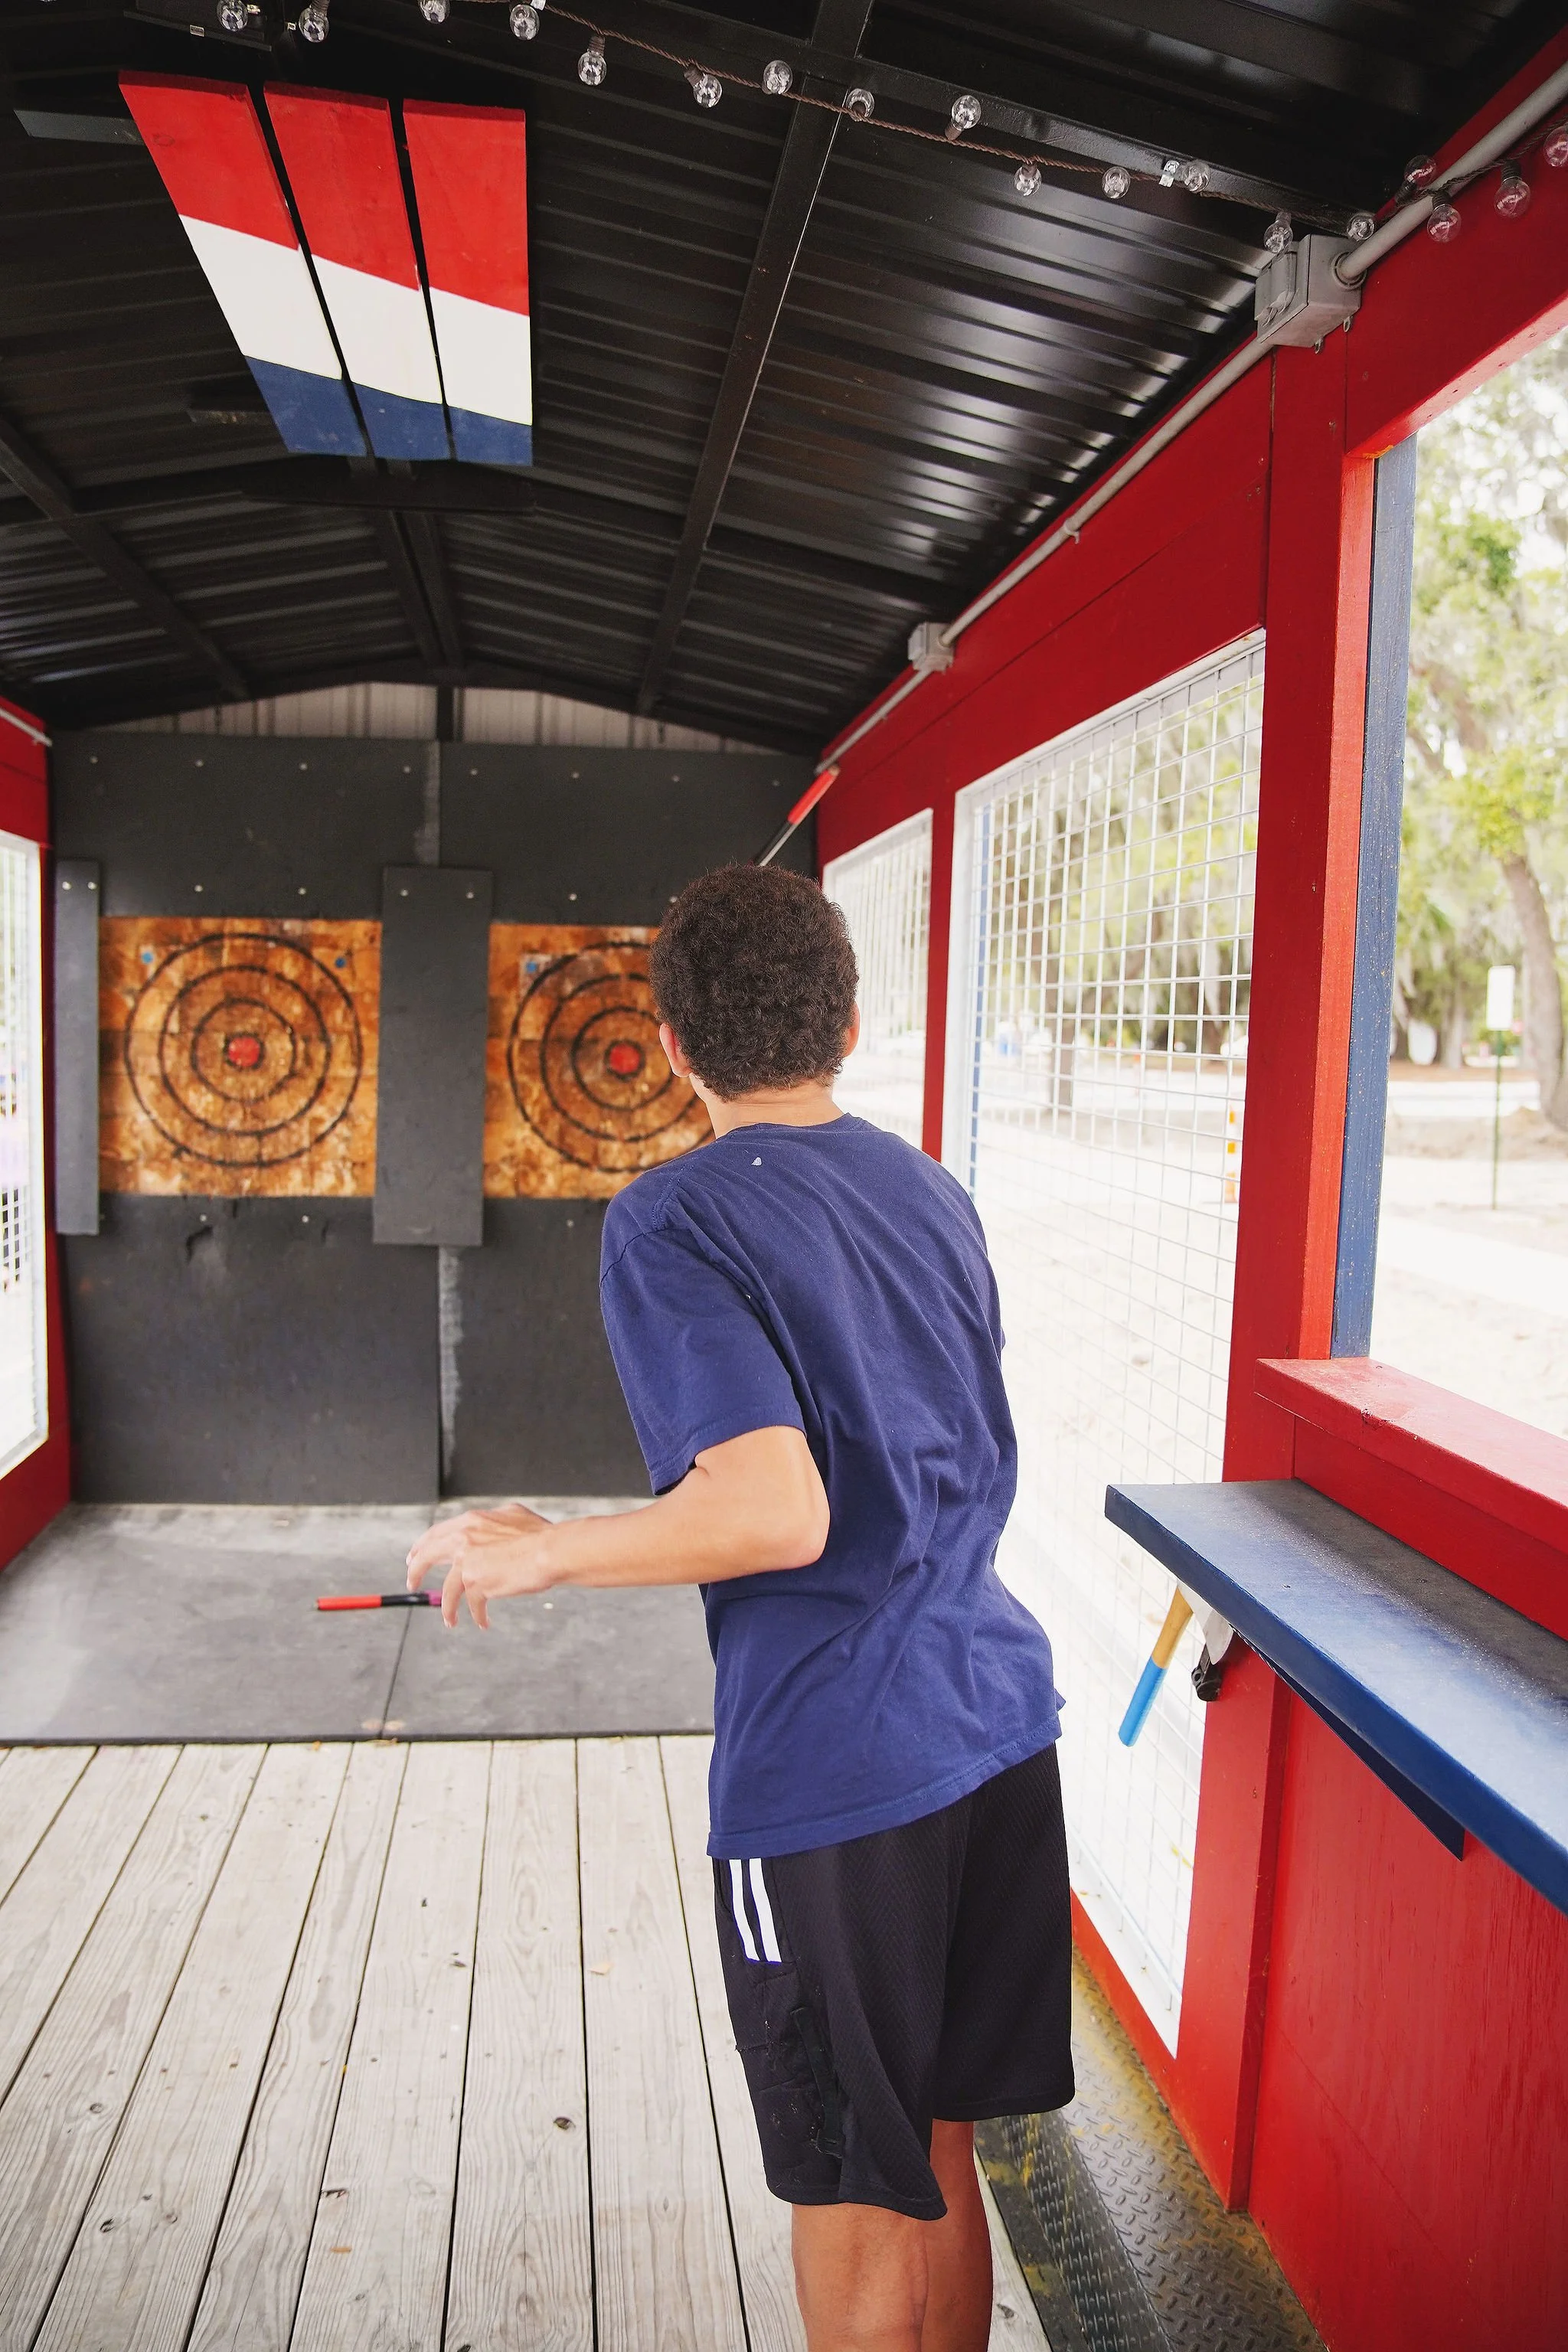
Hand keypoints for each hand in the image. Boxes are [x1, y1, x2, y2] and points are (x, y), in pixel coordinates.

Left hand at [406, 1503, 554, 1629]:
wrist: (550, 1551)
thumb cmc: (541, 1535)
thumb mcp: (514, 1516)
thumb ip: (497, 1521)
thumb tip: (495, 1524)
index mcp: (472, 1521)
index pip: (438, 1533)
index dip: (424, 1545)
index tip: (417, 1554)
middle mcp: (464, 1539)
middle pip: (428, 1556)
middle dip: (417, 1570)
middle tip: (412, 1581)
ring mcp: (468, 1561)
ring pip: (448, 1590)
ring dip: (447, 1608)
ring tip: (450, 1620)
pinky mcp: (476, 1583)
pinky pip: (472, 1605)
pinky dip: (477, 1616)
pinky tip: (482, 1621)